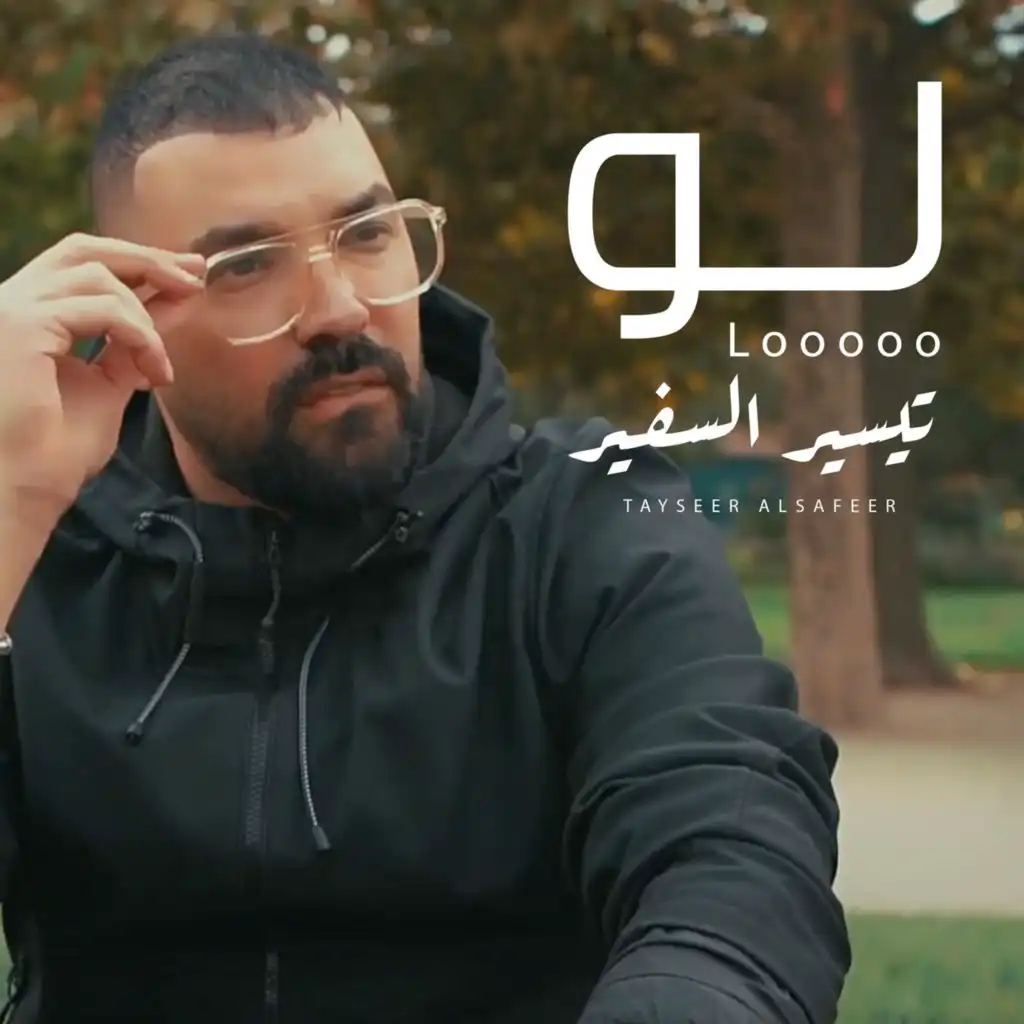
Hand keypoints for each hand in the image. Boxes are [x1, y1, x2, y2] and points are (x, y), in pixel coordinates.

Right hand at [0, 232, 204, 518]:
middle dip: (147, 260)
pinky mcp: (23, 325)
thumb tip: (173, 306)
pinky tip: (154, 372)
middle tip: (195, 275)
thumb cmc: (56, 452)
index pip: (80, 266)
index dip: (135, 263)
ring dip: (148, 318)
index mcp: (25, 314)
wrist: (25, 490)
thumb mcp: (108, 383)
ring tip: (162, 366)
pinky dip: (140, 335)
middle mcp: (10, 302)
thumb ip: (132, 342)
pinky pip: (103, 310)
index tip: (186, 275)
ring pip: (98, 278)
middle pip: (83, 251)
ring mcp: (11, 309)